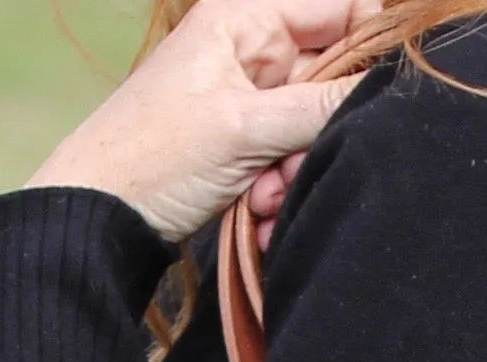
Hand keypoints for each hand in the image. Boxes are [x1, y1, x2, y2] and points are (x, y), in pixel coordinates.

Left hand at [26, 0, 380, 245]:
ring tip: (266, 198)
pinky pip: (287, 157)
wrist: (99, 216)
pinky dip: (281, 188)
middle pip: (331, 75)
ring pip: (311, 126)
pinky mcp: (241, 142)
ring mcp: (247, 96)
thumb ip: (321, 104)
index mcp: (246, 17)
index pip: (342, 6)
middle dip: (321, 129)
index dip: (368, 48)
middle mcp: (251, 48)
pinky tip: (258, 214)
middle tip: (295, 167)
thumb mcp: (246, 128)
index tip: (374, 99)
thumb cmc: (156, 158)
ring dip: (299, 169)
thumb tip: (387, 90)